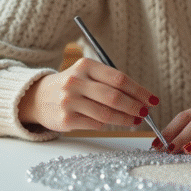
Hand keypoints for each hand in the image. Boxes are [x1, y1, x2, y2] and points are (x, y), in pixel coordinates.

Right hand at [18, 58, 158, 131]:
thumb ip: (110, 82)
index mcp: (85, 65)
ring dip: (125, 119)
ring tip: (135, 120)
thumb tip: (141, 97)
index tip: (152, 99)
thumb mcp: (87, 74)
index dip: (139, 90)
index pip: (119, 78)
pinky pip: (95, 124)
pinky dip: (108, 124)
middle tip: (146, 112)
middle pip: (114, 96)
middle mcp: (76, 81)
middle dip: (135, 106)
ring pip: (106, 113)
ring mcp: (69, 101)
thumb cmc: (72, 85)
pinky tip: (113, 123)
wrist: (38, 97)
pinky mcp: (65, 119)